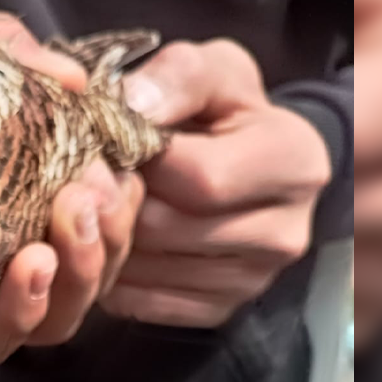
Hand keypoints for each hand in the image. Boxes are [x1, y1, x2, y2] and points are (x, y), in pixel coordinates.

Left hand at [0, 10, 145, 365]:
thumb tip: (72, 76)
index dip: (118, 210)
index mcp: (6, 205)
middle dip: (102, 247)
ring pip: (43, 320)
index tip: (117, 175)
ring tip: (50, 249)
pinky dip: (8, 316)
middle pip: (80, 280)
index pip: (89, 223)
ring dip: (66, 284)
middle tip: (88, 203)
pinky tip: (22, 274)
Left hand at [101, 40, 329, 325]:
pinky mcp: (218, 310)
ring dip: (105, 235)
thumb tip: (131, 105)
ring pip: (146, 268)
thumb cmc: (226, 111)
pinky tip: (106, 237)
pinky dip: (109, 272)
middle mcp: (285, 234)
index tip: (105, 137)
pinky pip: (140, 302)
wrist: (249, 163)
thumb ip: (177, 77)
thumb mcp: (212, 70)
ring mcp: (253, 281)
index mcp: (296, 163)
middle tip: (85, 173)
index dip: (137, 156)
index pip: (199, 175)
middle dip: (115, 198)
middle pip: (167, 227)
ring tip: (93, 200)